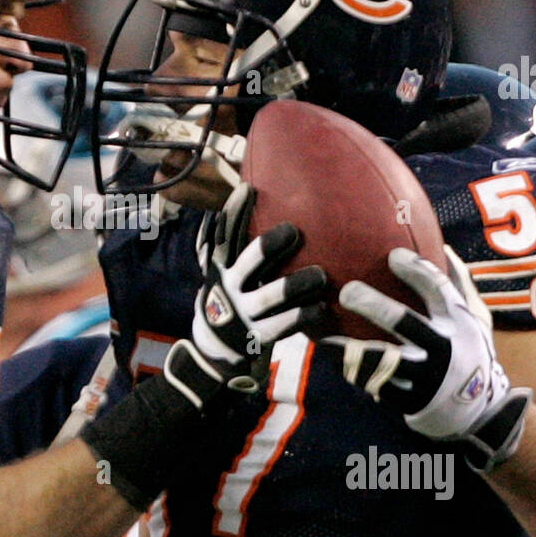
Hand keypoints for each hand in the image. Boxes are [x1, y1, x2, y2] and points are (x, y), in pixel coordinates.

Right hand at [165, 182, 326, 406]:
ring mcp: (243, 313)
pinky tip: (321, 308)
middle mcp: (230, 288)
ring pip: (268, 297)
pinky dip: (302, 317)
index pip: (226, 235)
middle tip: (294, 231)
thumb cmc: (234, 296)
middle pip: (247, 264)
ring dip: (293, 286)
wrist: (214, 346)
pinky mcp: (256, 336)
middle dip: (268, 248)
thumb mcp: (228, 271)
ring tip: (321, 275)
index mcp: (224, 266)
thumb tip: (253, 198)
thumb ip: (240, 245)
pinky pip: (281, 326)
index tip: (248, 190)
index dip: (235, 213)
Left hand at [319, 246, 529, 472]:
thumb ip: (461, 283)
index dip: (416, 270)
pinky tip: (331, 358)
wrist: (480, 413)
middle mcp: (443, 348)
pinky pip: (378, 385)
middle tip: (346, 291)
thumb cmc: (471, 353)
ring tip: (325, 338)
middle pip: (405, 323)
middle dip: (375, 306)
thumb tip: (444, 244)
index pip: (437, 289)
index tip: (392, 255)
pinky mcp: (412, 400)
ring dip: (353, 349)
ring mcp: (427, 376)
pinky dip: (354, 372)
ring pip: (385, 361)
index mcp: (458, 322)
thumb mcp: (478, 318)